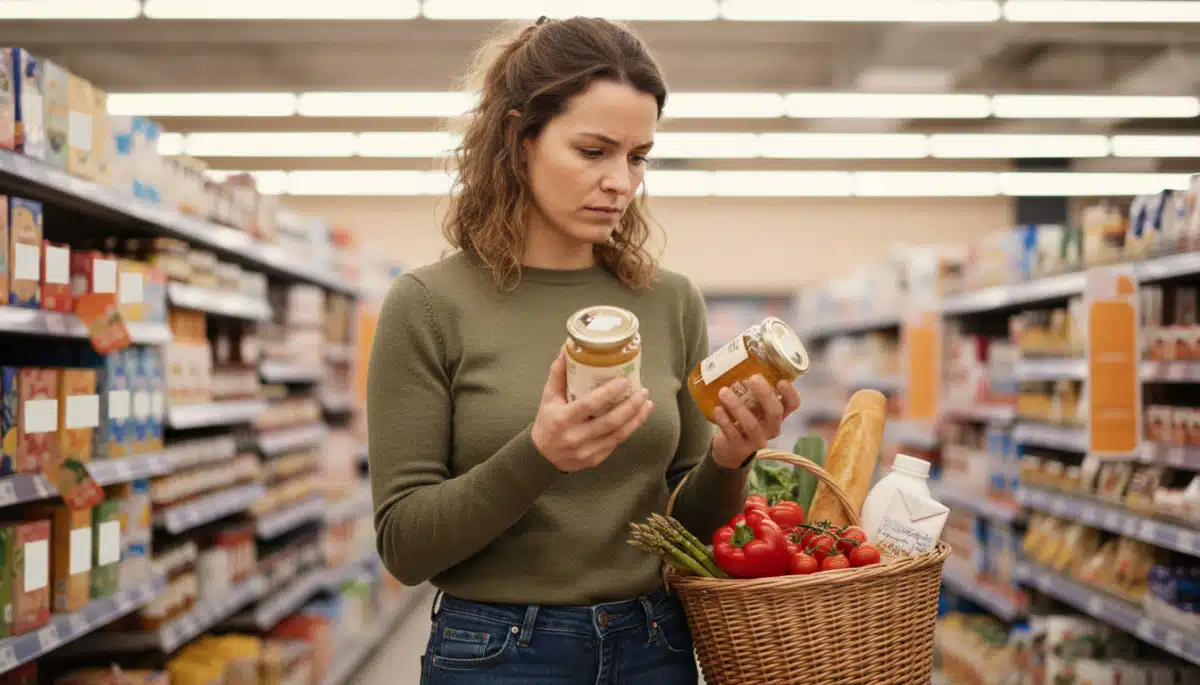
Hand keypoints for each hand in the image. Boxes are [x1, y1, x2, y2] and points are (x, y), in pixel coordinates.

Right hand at [531, 348, 653, 472]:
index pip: (588, 405)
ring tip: (647, 403)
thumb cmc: (547, 421)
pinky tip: (637, 417)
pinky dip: (629, 429)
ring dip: (636, 419)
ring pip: (617, 435)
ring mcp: (586, 451)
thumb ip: (558, 373)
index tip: (624, 381)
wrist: (542, 457)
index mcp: (562, 419)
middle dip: (630, 407)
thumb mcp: (548, 397)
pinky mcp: (595, 459)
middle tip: (643, 392)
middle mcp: (575, 437)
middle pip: (609, 422)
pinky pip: (616, 443)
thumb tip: (568, 347)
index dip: (608, 393)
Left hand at [711, 375, 800, 468]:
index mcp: (777, 414)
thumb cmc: (744, 418)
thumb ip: (752, 389)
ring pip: (751, 424)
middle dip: (765, 395)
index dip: (790, 393)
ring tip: (723, 391)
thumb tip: (739, 356)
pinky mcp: (739, 447)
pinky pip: (733, 434)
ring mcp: (757, 440)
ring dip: (737, 406)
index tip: (781, 380)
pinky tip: (718, 409)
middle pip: (775, 413)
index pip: (793, 404)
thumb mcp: (753, 405)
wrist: (730, 449)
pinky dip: (725, 420)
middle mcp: (771, 428)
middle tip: (752, 378)